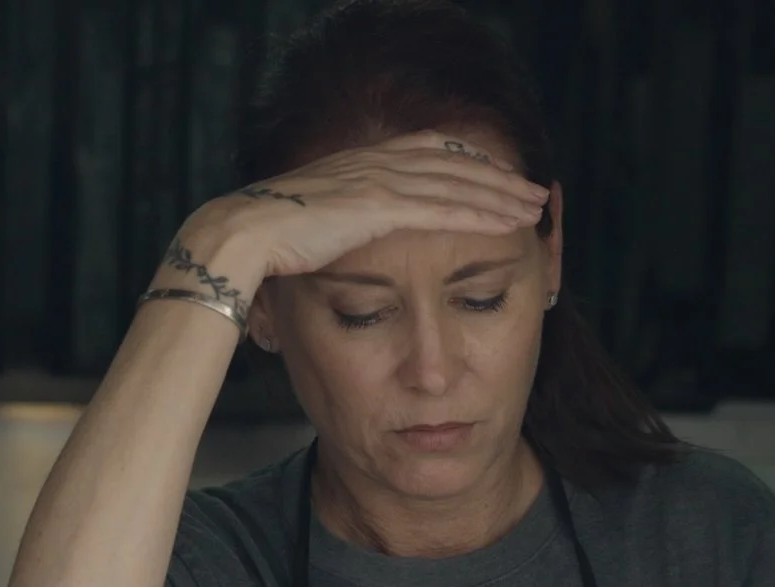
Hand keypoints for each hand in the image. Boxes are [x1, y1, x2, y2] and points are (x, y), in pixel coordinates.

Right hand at [154, 131, 550, 307]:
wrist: (240, 238)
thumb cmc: (266, 245)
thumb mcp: (312, 228)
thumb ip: (338, 228)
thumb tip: (341, 245)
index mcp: (358, 166)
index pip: (427, 152)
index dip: (465, 163)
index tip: (494, 176)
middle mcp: (373, 164)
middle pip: (451, 163)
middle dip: (496, 176)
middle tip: (532, 190)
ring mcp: (377, 180)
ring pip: (455, 181)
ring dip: (499, 193)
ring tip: (533, 207)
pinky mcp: (379, 204)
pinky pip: (444, 206)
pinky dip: (481, 211)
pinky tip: (508, 221)